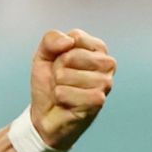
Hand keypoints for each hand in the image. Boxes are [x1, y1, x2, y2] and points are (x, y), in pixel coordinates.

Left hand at [29, 29, 116, 150]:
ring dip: (58, 85)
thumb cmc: (50, 83)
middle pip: (70, 56)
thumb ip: (51, 39)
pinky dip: (60, 97)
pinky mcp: (99, 101)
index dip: (58, 51)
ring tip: (65, 91)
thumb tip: (69, 42)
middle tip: (61, 80)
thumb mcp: (44, 55)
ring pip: (67, 75)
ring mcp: (105, 83)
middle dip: (57, 69)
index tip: (60, 63)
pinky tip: (67, 103)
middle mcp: (107, 64)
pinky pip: (66, 92)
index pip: (75, 37)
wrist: (46, 114)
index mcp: (97, 49)